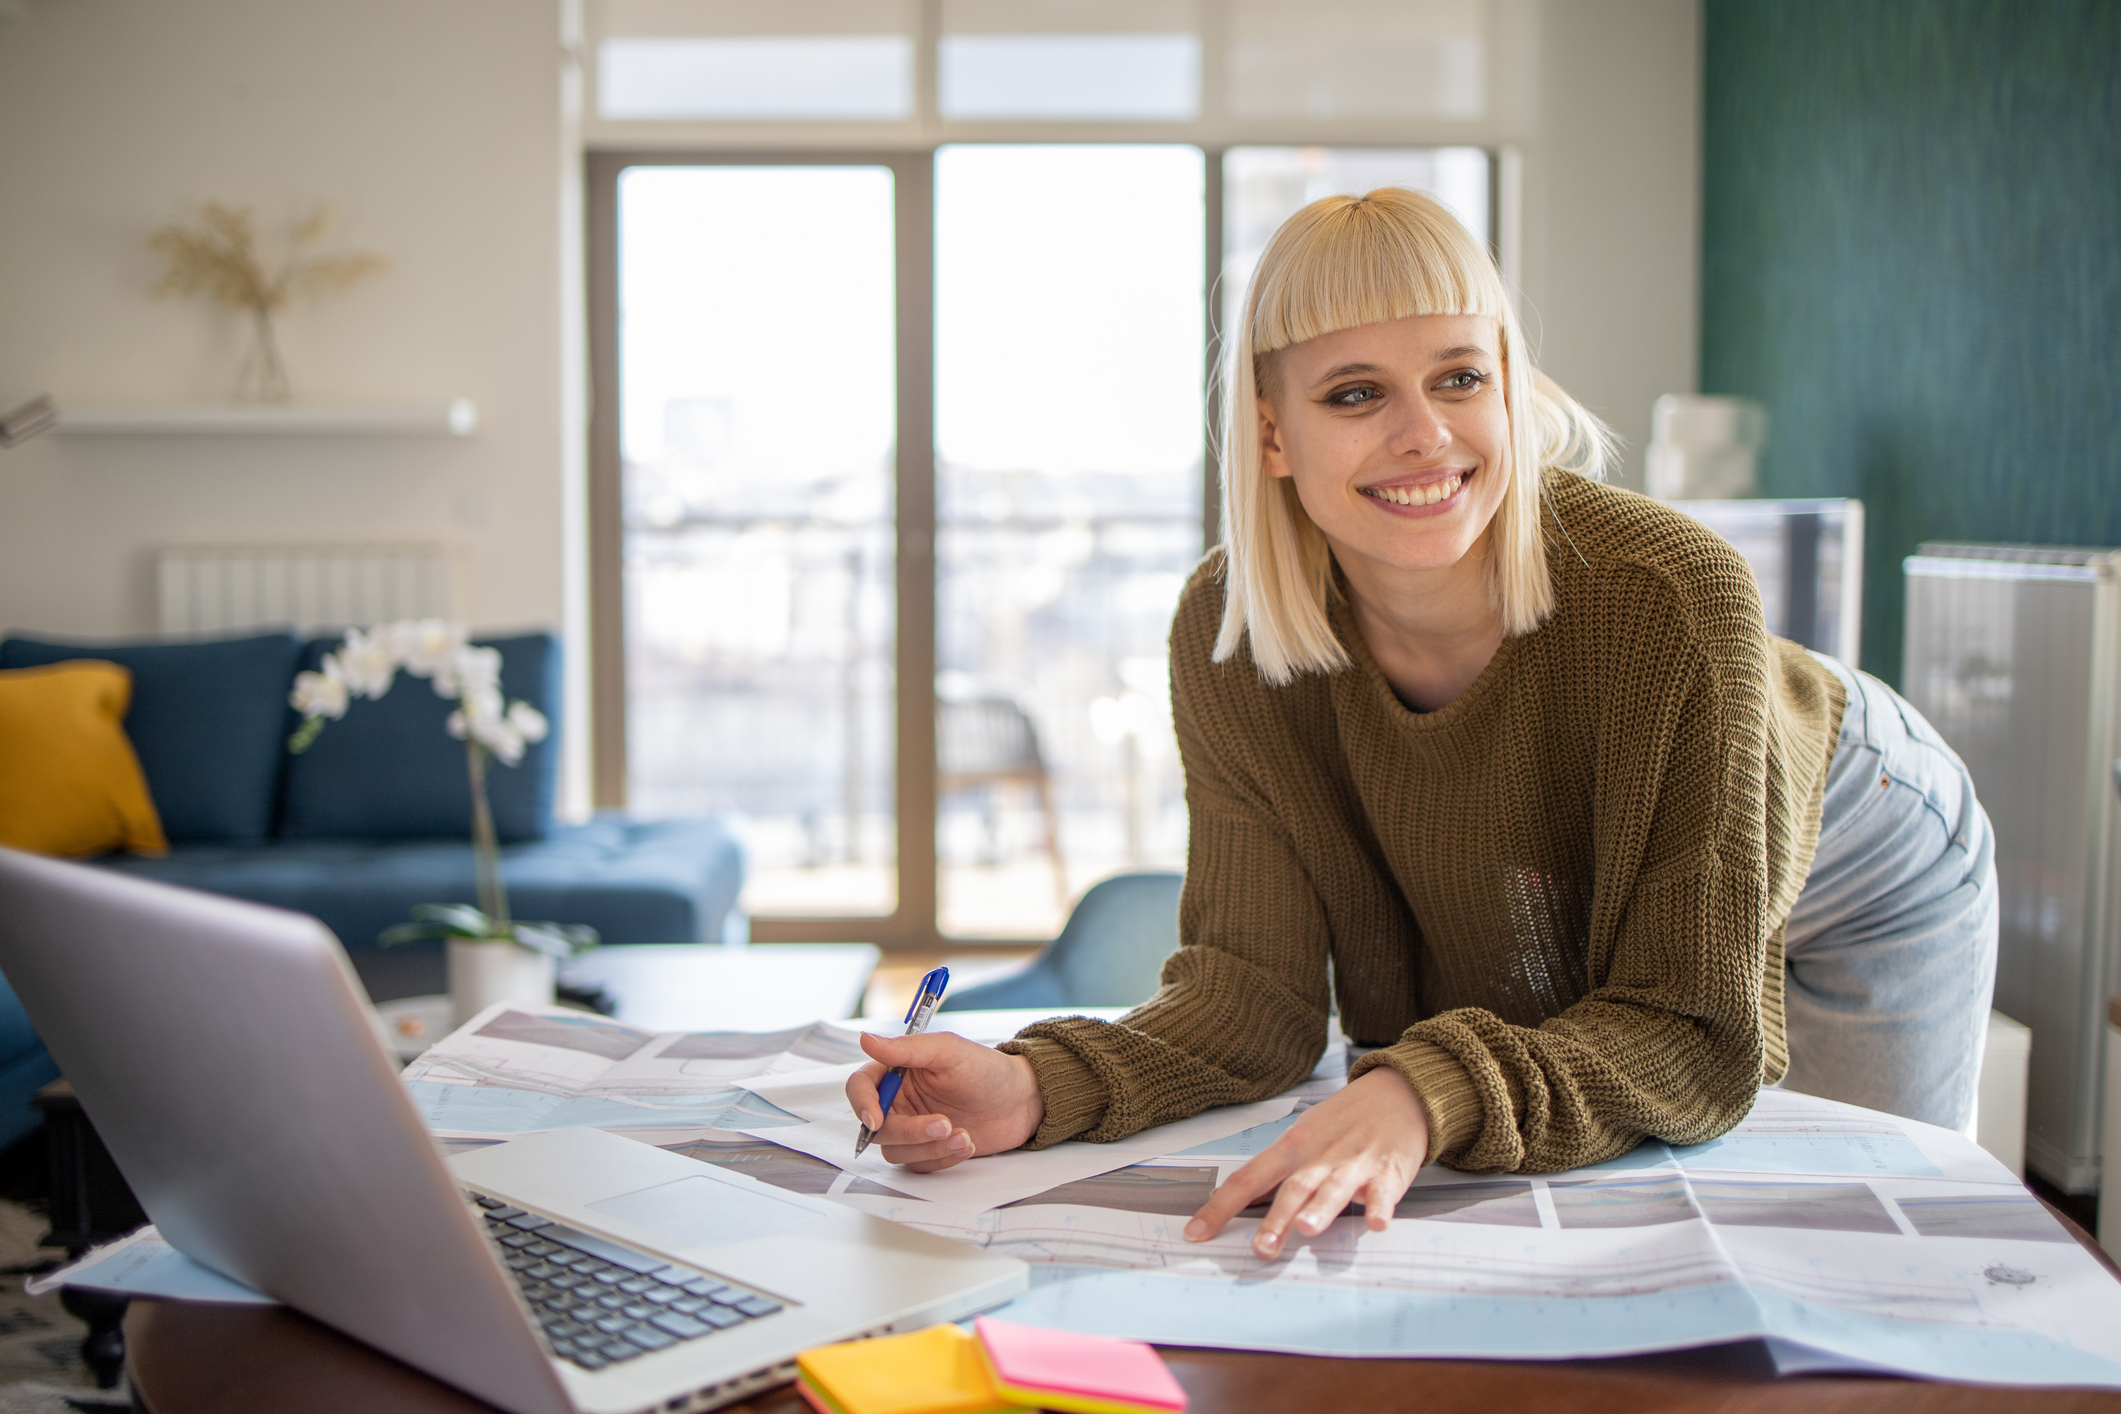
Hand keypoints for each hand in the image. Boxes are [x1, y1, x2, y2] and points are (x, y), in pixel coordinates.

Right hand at [845, 1031, 1045, 1171]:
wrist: (1021, 1100)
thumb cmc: (985, 1069)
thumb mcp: (948, 1051)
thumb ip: (906, 1049)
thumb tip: (865, 1040)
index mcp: (896, 1073)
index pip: (860, 1088)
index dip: (862, 1105)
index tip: (877, 1119)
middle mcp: (899, 1102)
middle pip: (877, 1128)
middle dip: (910, 1132)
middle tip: (944, 1124)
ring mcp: (913, 1128)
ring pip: (897, 1151)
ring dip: (930, 1148)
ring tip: (964, 1134)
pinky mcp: (929, 1151)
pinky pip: (920, 1165)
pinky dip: (943, 1158)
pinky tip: (968, 1143)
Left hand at [1183, 1066, 1428, 1258]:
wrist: (1398, 1091)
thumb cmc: (1345, 1120)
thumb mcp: (1303, 1137)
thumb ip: (1276, 1172)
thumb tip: (1235, 1201)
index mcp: (1291, 1147)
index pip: (1248, 1178)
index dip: (1220, 1207)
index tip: (1196, 1233)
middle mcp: (1319, 1156)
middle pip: (1292, 1188)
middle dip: (1276, 1219)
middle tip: (1260, 1248)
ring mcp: (1354, 1163)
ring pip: (1332, 1189)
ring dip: (1320, 1209)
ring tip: (1307, 1229)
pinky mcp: (1388, 1171)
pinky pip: (1382, 1192)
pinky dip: (1379, 1207)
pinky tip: (1375, 1223)